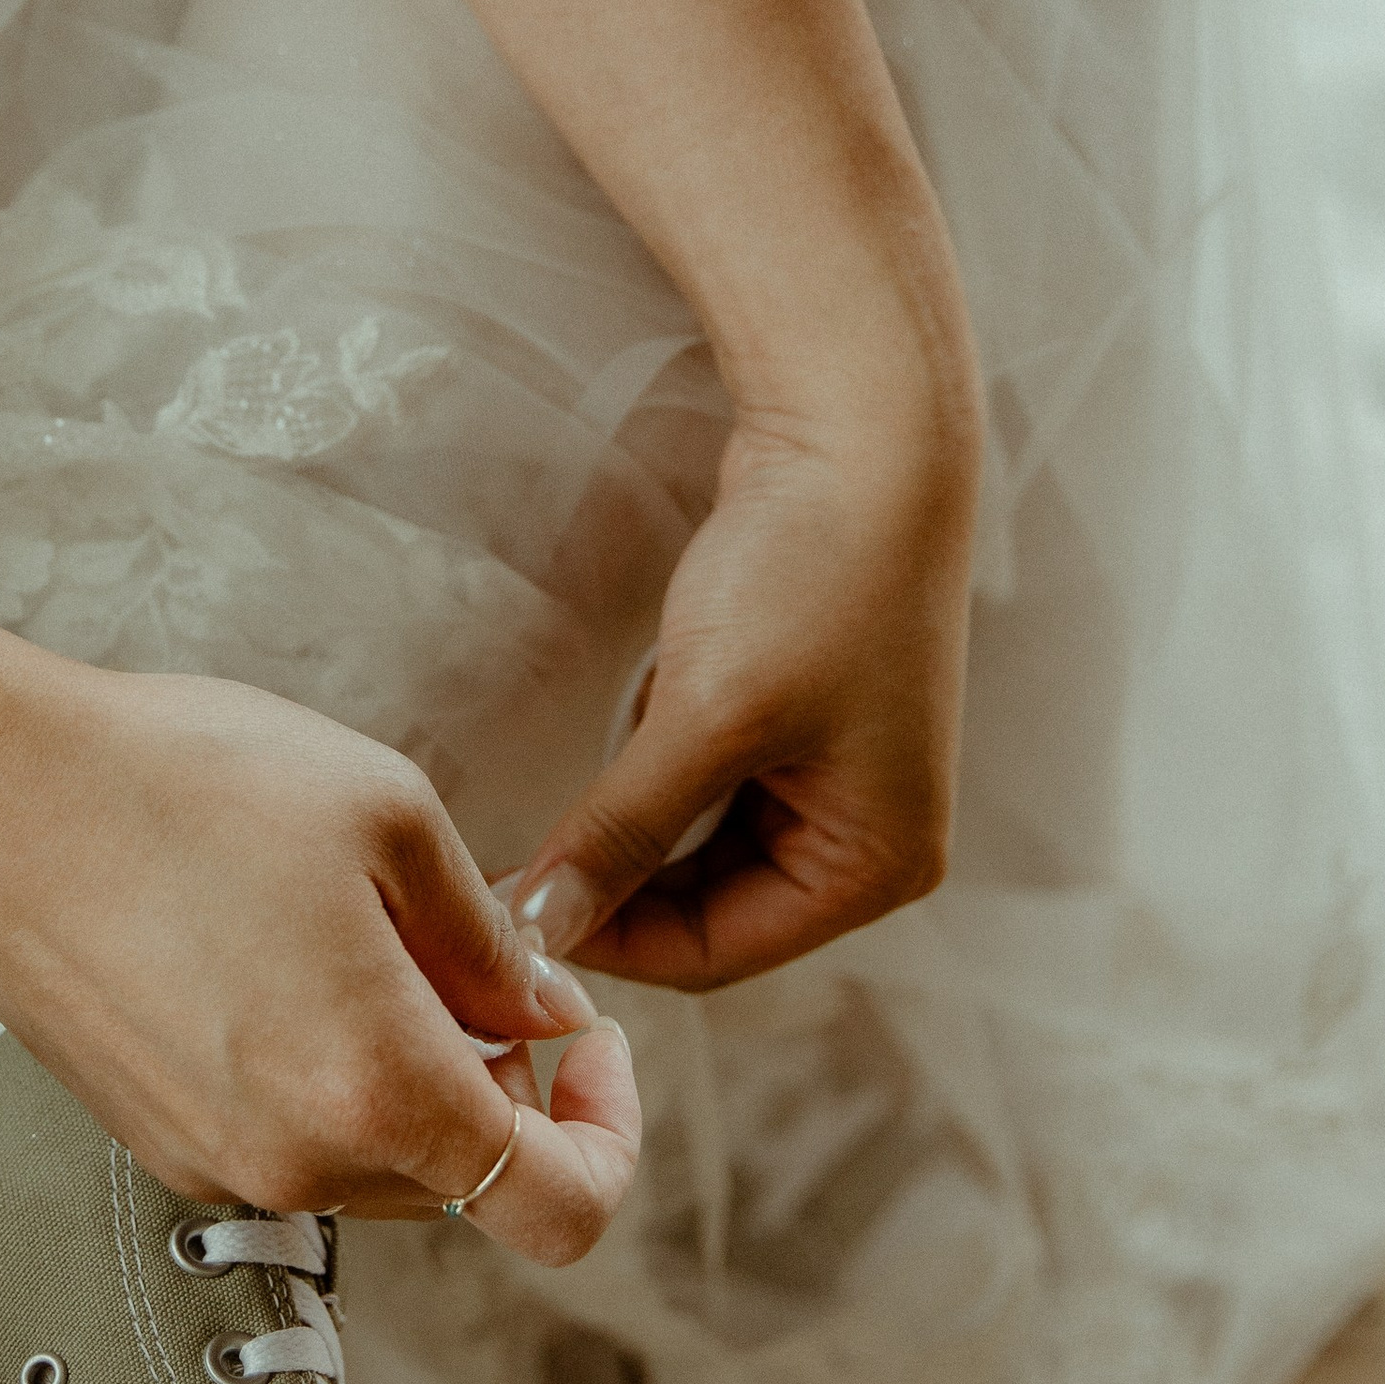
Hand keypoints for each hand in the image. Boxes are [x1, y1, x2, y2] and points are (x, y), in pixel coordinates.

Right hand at [0, 658, 640, 1264]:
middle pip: (466, 1176)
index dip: (608, 1128)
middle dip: (497, 1078)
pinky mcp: (160, 1143)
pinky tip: (277, 958)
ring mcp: (220, 1163)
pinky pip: (293, 1137)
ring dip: (407, 1075)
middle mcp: (298, 1159)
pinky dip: (322, 1074)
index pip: (561, 1205)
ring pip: (379, 1159)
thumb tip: (542, 1012)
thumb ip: (493, 942)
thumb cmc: (170, 785)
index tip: (585, 1045)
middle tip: (461, 951)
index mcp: (378, 1087)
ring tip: (354, 936)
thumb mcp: (390, 816)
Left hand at [507, 397, 978, 988]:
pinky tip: (652, 692)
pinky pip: (701, 782)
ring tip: (588, 763)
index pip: (716, 953)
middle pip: (705, 910)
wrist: (861, 430)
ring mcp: (834, 779)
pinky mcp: (796, 723)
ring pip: (692, 847)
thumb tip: (540, 923)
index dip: (607, 940)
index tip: (508, 912)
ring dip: (630, 819)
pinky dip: (654, 759)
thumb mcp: (707, 717)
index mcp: (876, 866)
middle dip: (613, 881)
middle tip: (510, 863)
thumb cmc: (813, 574)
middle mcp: (866, 838)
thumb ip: (621, 831)